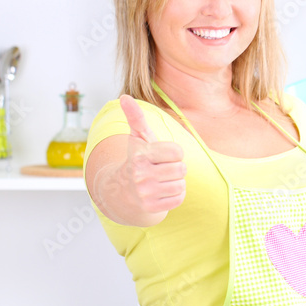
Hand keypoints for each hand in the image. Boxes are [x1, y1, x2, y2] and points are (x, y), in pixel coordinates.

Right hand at [115, 95, 186, 216]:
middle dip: (176, 168)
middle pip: (181, 168)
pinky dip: (175, 195)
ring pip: (181, 184)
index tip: (162, 155)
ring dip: (176, 182)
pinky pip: (179, 199)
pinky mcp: (151, 207)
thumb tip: (124, 97)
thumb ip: (135, 117)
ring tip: (162, 180)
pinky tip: (163, 191)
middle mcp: (140, 175)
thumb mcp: (137, 138)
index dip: (173, 152)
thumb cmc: (137, 159)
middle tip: (163, 169)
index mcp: (140, 156)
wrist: (123, 191)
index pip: (177, 151)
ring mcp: (145, 193)